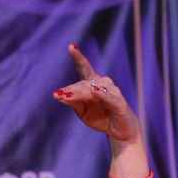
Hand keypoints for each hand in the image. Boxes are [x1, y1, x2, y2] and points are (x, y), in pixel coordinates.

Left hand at [54, 44, 147, 177]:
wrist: (119, 131)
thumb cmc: (100, 118)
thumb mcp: (82, 112)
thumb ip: (73, 103)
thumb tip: (58, 95)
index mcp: (92, 84)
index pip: (84, 68)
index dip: (78, 57)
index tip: (71, 46)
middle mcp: (103, 84)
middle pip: (84, 84)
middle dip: (71, 90)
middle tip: (57, 95)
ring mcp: (112, 92)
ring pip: (94, 89)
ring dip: (80, 93)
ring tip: (67, 96)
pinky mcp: (119, 102)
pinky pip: (109, 97)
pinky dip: (102, 95)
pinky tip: (95, 91)